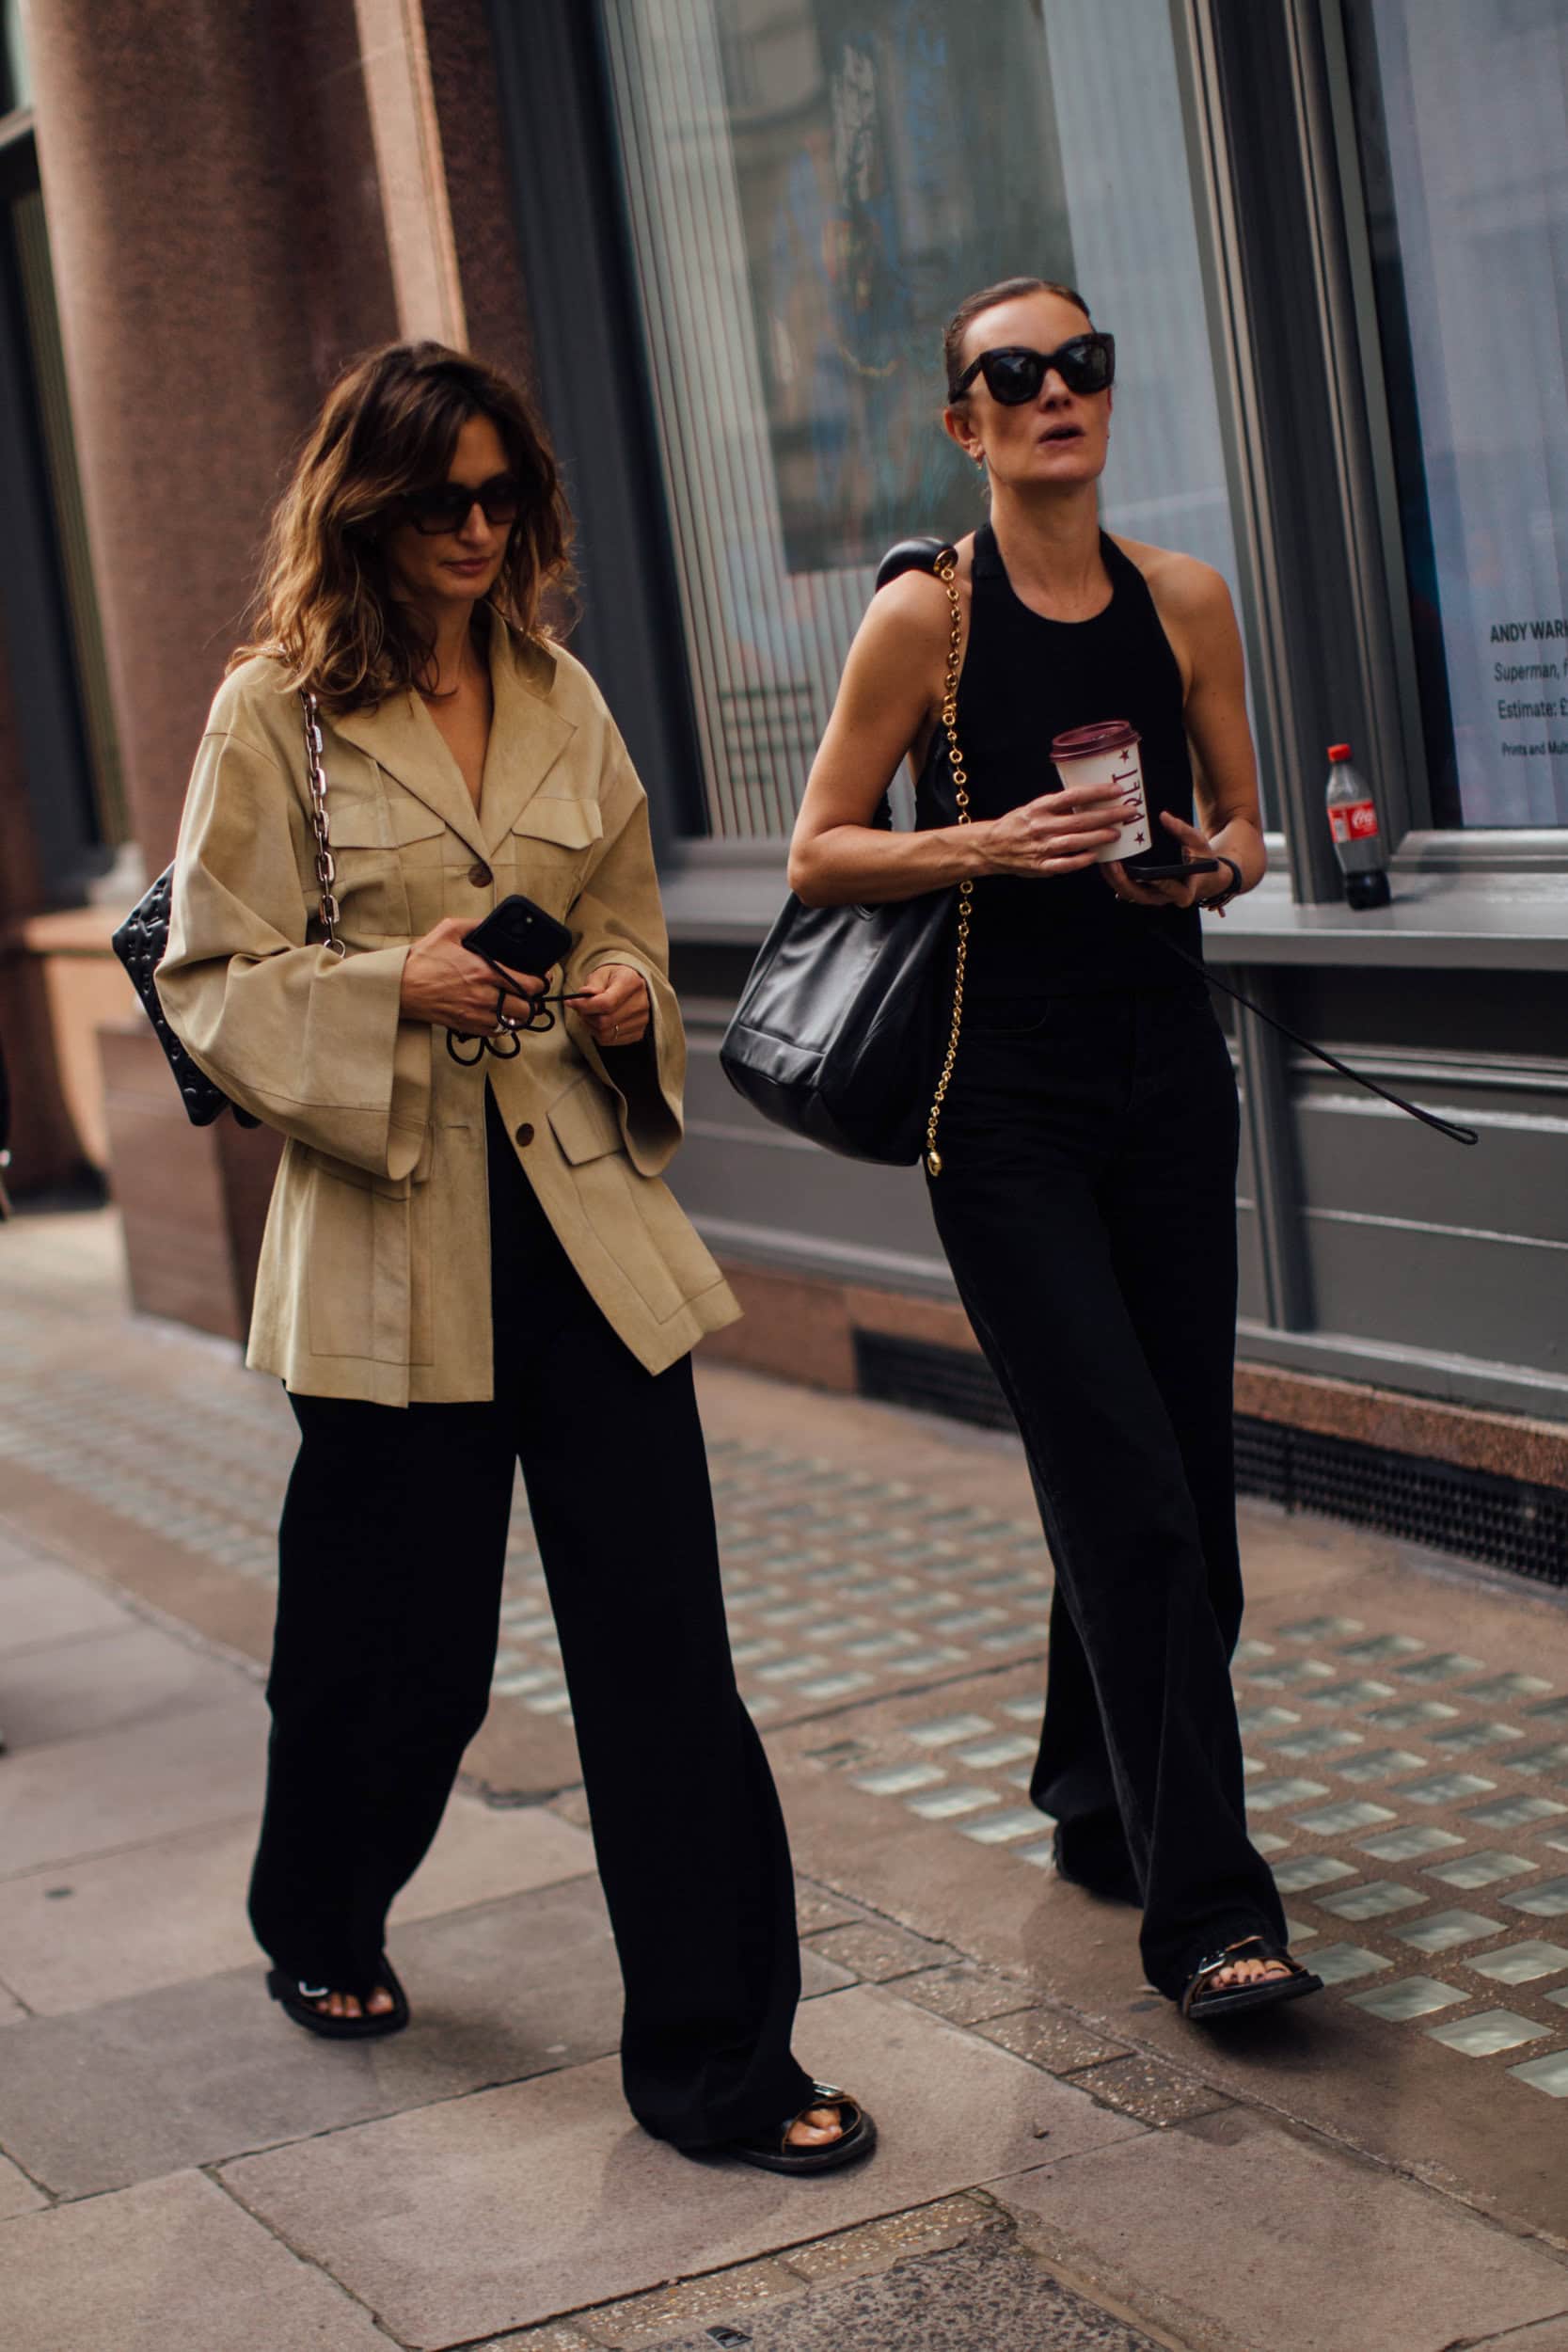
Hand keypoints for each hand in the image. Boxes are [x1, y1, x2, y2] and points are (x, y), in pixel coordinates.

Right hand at [399, 916, 543, 1031]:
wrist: (400, 987)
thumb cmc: (422, 960)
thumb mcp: (447, 931)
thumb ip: (474, 925)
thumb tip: (491, 923)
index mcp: (483, 971)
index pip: (528, 983)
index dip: (541, 982)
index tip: (542, 978)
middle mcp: (483, 996)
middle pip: (526, 1008)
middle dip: (534, 1001)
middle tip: (531, 994)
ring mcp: (475, 1014)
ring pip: (513, 1023)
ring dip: (519, 1015)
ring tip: (517, 1005)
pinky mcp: (465, 1026)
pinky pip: (494, 1032)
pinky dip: (501, 1025)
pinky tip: (499, 1015)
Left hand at [572, 963, 649, 1049]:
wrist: (631, 986)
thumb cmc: (614, 979)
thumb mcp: (601, 974)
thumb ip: (592, 985)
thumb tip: (584, 995)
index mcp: (631, 982)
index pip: (606, 1003)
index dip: (585, 1006)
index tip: (571, 1002)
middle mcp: (640, 1003)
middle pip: (605, 1021)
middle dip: (586, 1016)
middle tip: (580, 1008)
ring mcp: (642, 1020)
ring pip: (606, 1034)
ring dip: (591, 1026)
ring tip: (590, 1014)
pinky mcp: (638, 1033)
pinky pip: (611, 1041)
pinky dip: (599, 1033)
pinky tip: (599, 1022)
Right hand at [979, 780, 1127, 877]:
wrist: (991, 847)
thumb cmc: (1017, 824)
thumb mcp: (1034, 808)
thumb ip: (1058, 807)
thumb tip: (1089, 802)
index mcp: (1039, 807)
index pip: (1073, 796)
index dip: (1097, 792)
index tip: (1117, 790)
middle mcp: (1041, 826)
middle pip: (1080, 820)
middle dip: (1107, 816)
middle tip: (1128, 812)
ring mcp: (1041, 847)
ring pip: (1075, 841)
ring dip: (1098, 837)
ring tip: (1117, 833)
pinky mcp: (1040, 866)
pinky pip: (1064, 864)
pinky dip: (1081, 860)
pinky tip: (1095, 856)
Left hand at [1104, 811, 1230, 909]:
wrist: (1203, 875)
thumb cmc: (1202, 858)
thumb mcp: (1198, 842)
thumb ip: (1183, 830)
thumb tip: (1164, 816)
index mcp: (1185, 891)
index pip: (1173, 891)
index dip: (1160, 884)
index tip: (1148, 874)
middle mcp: (1165, 898)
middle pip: (1141, 896)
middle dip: (1123, 881)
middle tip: (1112, 864)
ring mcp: (1153, 897)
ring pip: (1129, 894)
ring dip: (1114, 880)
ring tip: (1104, 861)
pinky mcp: (1144, 892)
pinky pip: (1126, 888)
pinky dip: (1115, 877)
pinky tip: (1106, 862)